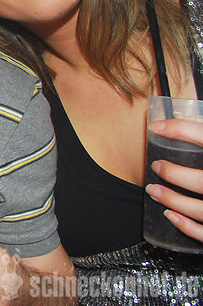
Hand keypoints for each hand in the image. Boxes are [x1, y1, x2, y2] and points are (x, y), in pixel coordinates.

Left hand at [146, 119, 202, 241]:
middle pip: (202, 181)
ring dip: (172, 200)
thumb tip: (190, 127)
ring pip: (201, 209)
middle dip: (173, 173)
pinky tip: (171, 215)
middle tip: (157, 166)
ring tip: (154, 190)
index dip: (181, 129)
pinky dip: (186, 226)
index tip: (158, 127)